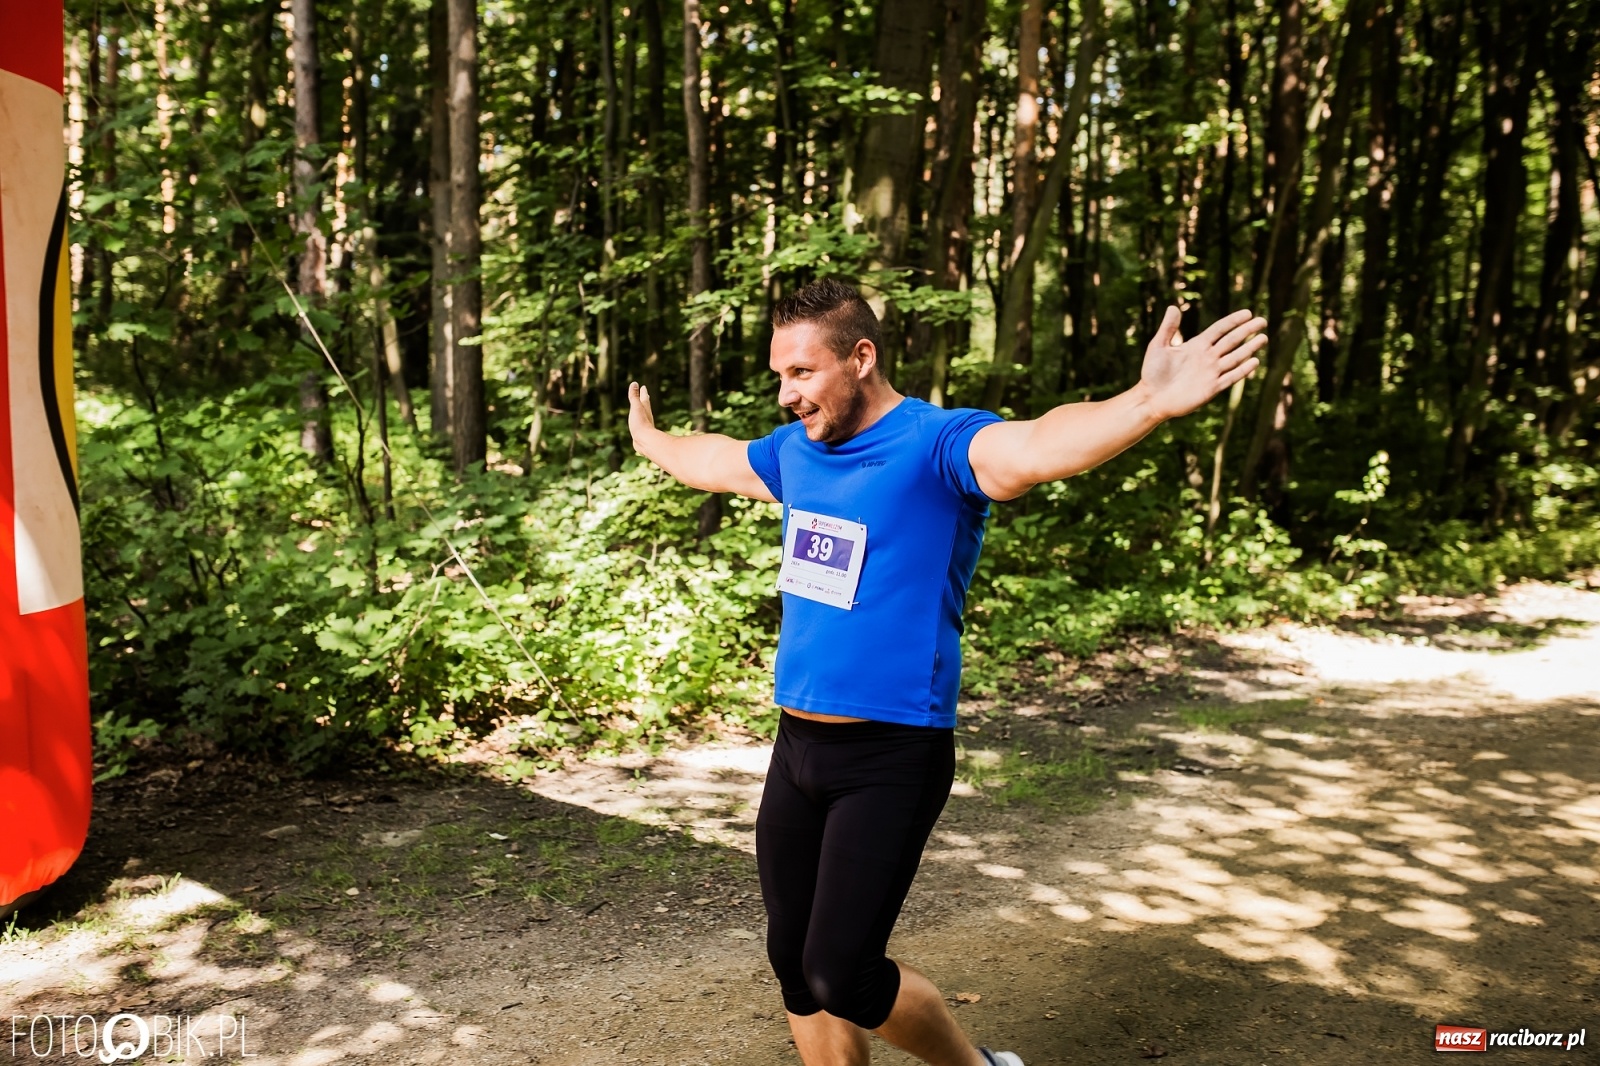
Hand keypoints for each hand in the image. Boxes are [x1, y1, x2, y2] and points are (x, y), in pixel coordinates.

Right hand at [627, 381, 656, 448]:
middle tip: (645, 394)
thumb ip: (634, 396)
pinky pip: (640, 424)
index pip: (644, 398)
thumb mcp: (636, 407)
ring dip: (642, 410)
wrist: (645, 441)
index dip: (643, 392)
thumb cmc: (640, 423)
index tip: (643, 387)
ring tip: (641, 410)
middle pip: (645, 406)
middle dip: (644, 399)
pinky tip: (637, 425)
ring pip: (643, 415)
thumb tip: (634, 383)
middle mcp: (646, 416)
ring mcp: (644, 424)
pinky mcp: (642, 432)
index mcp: (645, 409)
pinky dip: (639, 421)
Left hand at [1139, 306, 1265, 420]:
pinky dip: (1242, 370)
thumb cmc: (1153, 372)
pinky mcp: (1211, 388)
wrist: (1152, 398)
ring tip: (1263, 338)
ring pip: (1235, 357)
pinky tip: (1254, 361)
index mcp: (1197, 345)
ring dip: (1249, 348)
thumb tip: (1173, 307)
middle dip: (1247, 331)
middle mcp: (1207, 357)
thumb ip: (1168, 328)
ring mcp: (1211, 372)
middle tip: (1262, 321)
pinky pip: (1230, 377)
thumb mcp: (1158, 346)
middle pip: (1231, 341)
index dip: (1233, 321)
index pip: (1220, 329)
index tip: (1248, 313)